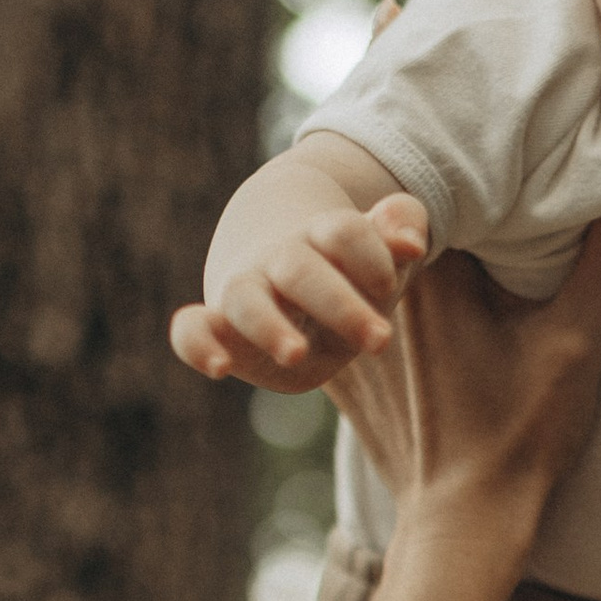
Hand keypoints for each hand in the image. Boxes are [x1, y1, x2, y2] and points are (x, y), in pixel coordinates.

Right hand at [170, 194, 431, 391]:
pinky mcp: (217, 328)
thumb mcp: (378, 257)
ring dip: (269, 325)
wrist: (277, 273)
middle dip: (341, 303)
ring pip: (245, 299)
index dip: (371, 257)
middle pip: (300, 268)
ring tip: (296, 354)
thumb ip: (399, 232)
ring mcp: (244, 292)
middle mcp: (278, 261)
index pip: (343, 233)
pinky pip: (189, 331)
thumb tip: (412, 240)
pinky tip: (219, 368)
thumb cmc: (342, 273)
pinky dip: (197, 346)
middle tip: (381, 341)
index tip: (389, 285)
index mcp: (322, 239)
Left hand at [325, 211, 600, 551]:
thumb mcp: (578, 341)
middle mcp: (373, 294)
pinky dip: (381, 315)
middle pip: (408, 230)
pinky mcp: (345, 378)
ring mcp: (348, 339)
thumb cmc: (519, 435)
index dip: (482, 186)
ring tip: (464, 287)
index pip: (445, 190)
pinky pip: (356, 322)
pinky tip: (422, 336)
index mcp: (425, 270)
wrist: (463, 524)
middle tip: (499, 235)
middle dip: (450, 224)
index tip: (515, 199)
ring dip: (412, 269)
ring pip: (381, 275)